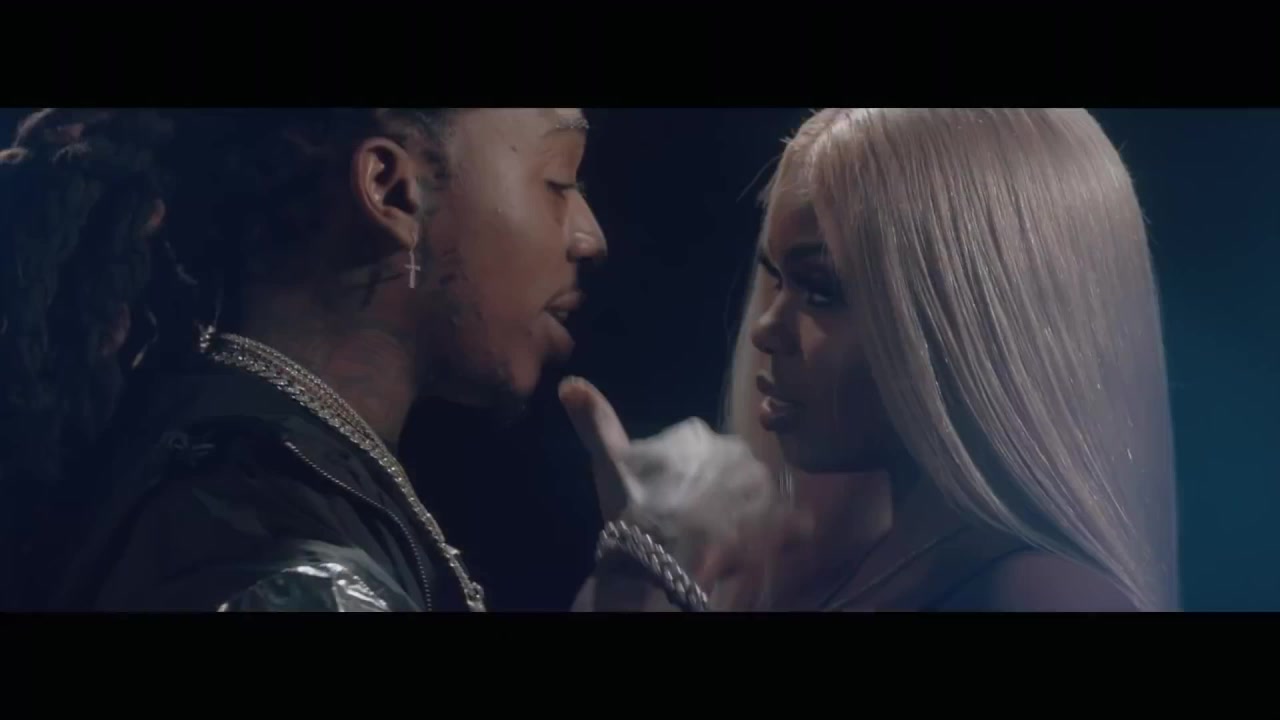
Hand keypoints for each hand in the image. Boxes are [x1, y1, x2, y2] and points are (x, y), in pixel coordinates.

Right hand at [559, 376, 811, 607]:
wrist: (658, 557)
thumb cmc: (631, 508)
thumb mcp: (607, 462)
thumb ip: (594, 420)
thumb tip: (569, 382)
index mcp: (700, 434)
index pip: (701, 453)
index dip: (687, 479)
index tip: (671, 499)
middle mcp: (738, 452)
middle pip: (732, 476)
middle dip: (720, 497)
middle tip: (696, 526)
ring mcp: (761, 489)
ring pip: (760, 499)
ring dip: (748, 517)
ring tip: (724, 542)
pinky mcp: (779, 526)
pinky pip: (795, 524)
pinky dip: (789, 532)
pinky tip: (772, 544)